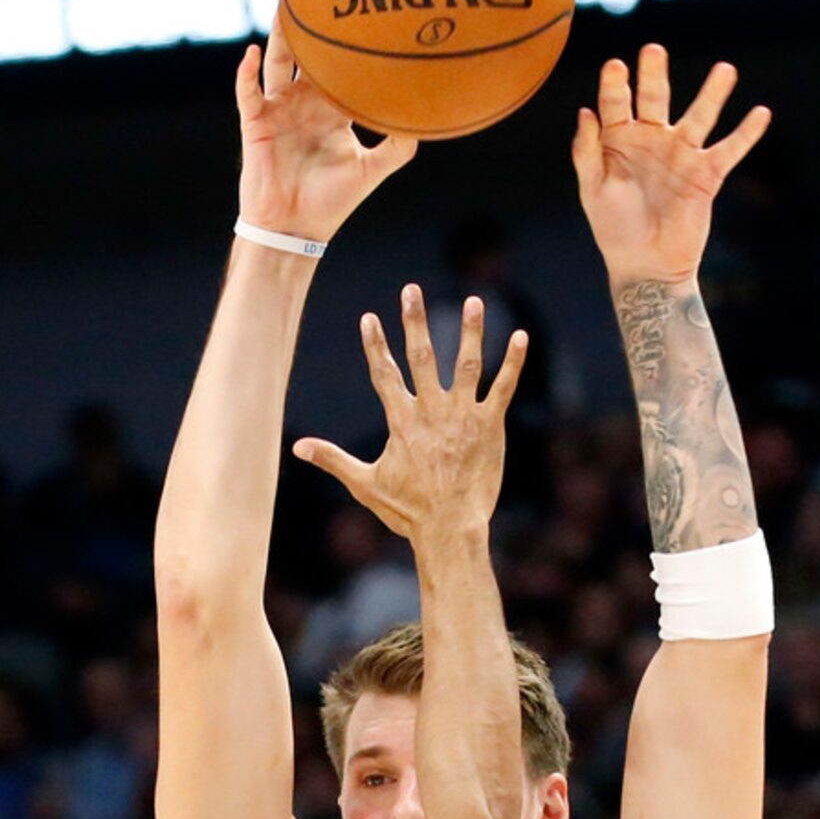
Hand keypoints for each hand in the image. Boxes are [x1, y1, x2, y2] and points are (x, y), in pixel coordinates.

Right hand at [236, 24, 415, 241]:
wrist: (296, 229)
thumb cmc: (332, 203)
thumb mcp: (372, 171)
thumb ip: (398, 147)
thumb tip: (427, 122)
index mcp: (332, 110)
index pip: (341, 67)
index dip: (350, 43)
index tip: (363, 11)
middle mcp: (305, 103)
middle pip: (308, 54)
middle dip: (312, 24)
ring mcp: (278, 110)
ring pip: (278, 62)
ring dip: (281, 36)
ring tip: (286, 4)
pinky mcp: (256, 123)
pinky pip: (249, 91)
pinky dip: (248, 73)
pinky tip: (253, 53)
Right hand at [292, 286, 526, 542]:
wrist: (449, 529)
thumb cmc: (407, 511)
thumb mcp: (364, 484)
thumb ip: (333, 459)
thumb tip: (297, 447)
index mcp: (402, 421)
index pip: (385, 374)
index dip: (376, 345)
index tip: (370, 318)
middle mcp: (431, 411)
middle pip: (422, 357)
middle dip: (415, 321)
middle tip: (411, 290)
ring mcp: (463, 417)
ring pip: (467, 365)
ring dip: (471, 331)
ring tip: (473, 301)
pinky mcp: (490, 427)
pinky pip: (503, 388)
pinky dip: (513, 362)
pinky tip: (522, 338)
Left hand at [572, 45, 770, 285]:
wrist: (646, 265)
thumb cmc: (614, 229)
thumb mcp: (592, 190)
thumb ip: (586, 152)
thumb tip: (585, 112)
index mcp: (620, 140)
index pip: (616, 104)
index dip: (614, 85)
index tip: (615, 67)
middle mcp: (652, 139)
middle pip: (655, 97)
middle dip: (654, 74)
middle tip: (653, 50)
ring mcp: (681, 154)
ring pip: (700, 115)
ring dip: (713, 93)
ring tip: (725, 69)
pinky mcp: (706, 175)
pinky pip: (730, 150)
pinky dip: (747, 133)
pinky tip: (761, 113)